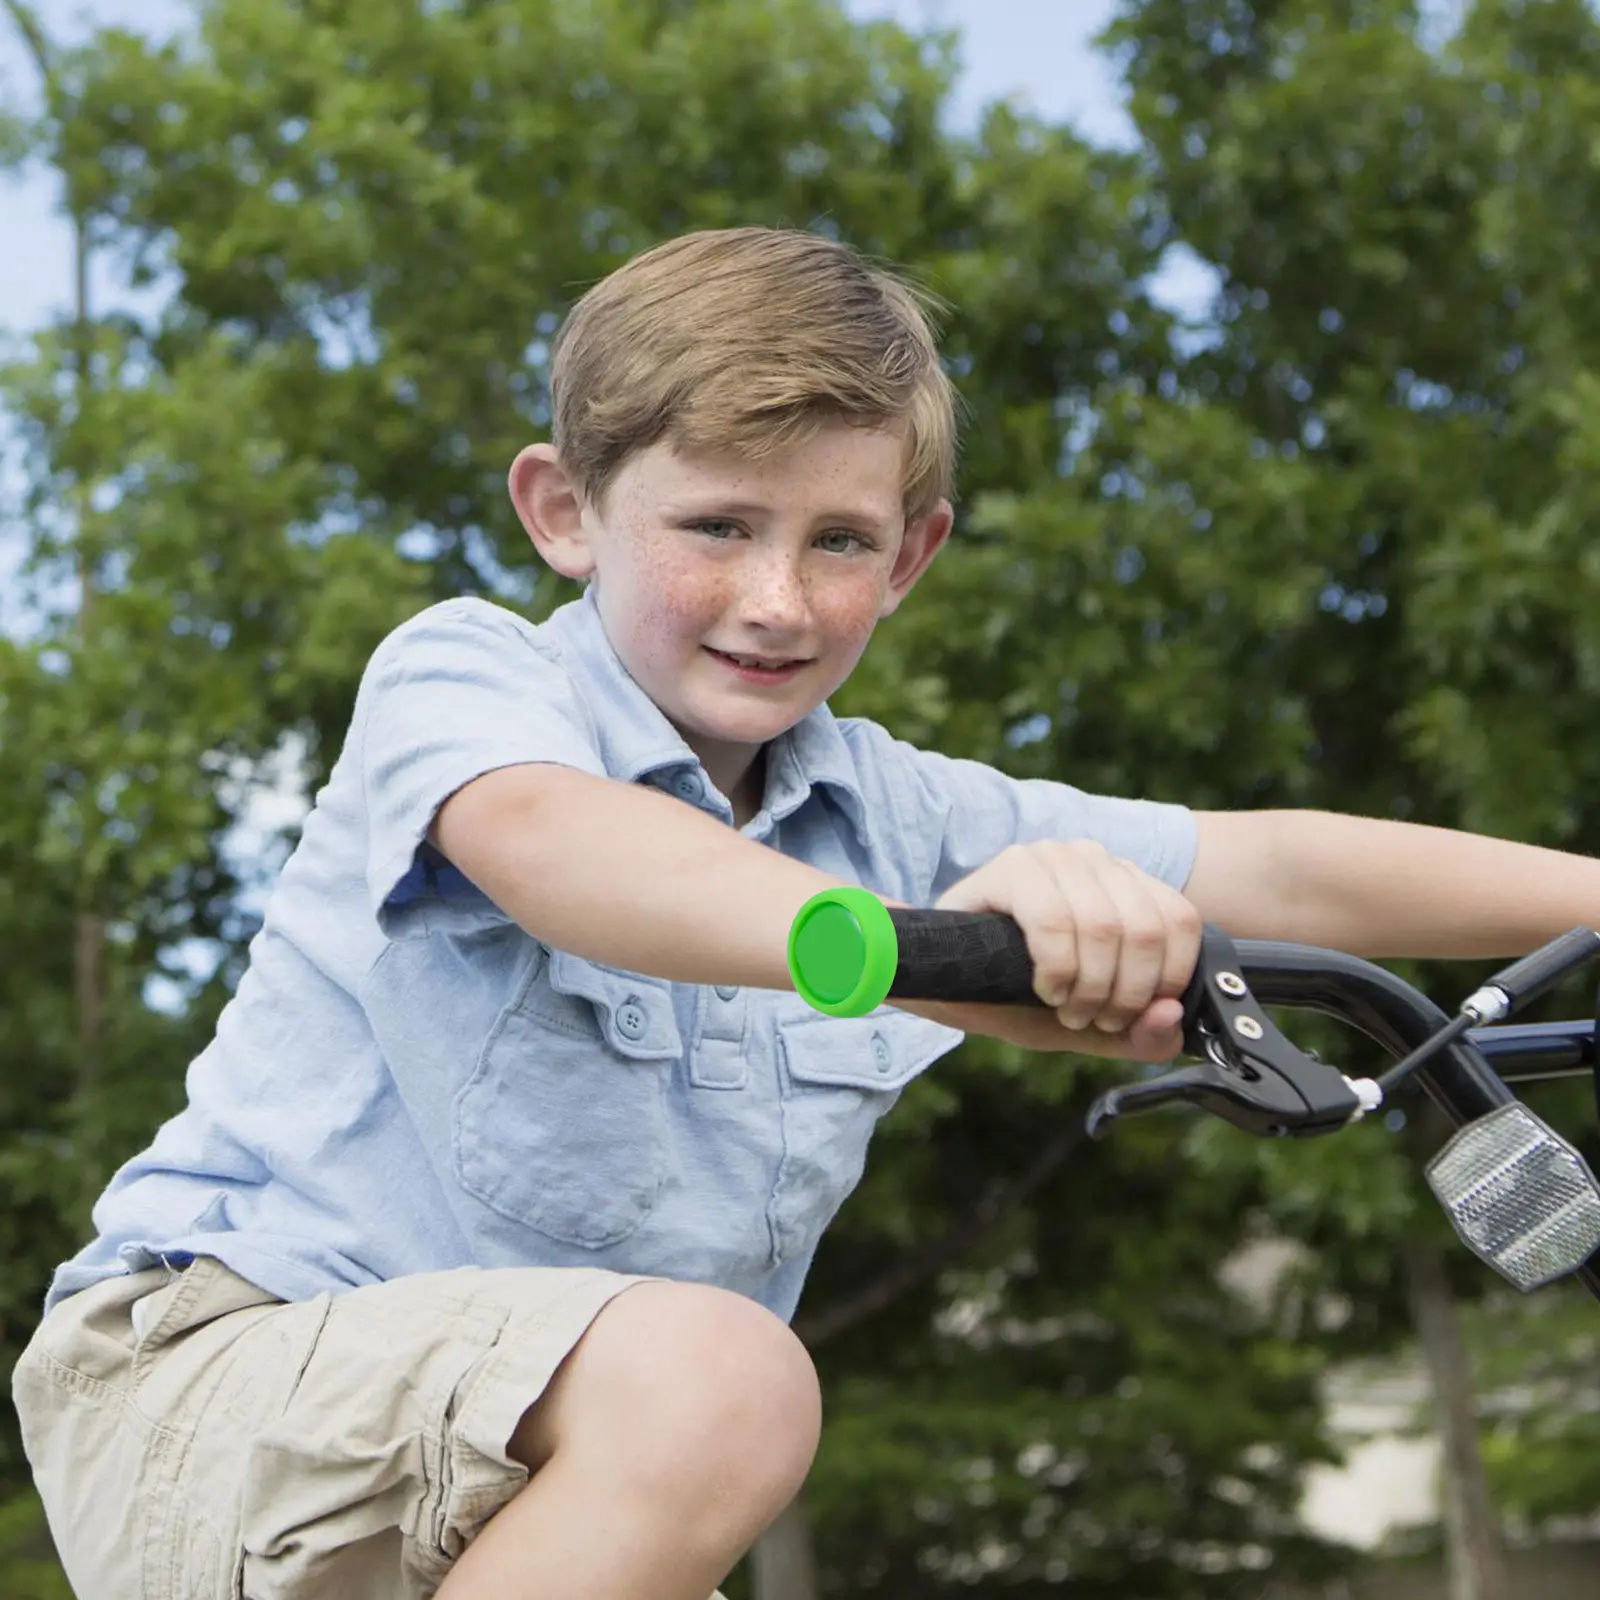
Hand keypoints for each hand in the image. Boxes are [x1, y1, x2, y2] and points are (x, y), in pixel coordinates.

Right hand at [922, 840, 1202, 1059]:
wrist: (944, 984)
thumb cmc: (1022, 996)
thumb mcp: (1093, 1026)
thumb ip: (1142, 1034)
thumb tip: (1169, 1015)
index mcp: (1125, 884)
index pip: (1179, 921)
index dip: (1164, 981)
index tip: (1130, 1015)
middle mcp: (1094, 859)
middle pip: (1144, 930)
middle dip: (1122, 994)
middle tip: (1092, 1018)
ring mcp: (1052, 857)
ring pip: (1104, 926)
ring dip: (1088, 987)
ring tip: (1066, 1008)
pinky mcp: (1011, 867)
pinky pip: (1053, 921)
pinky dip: (1056, 968)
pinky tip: (1044, 986)